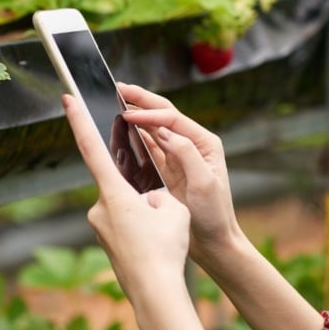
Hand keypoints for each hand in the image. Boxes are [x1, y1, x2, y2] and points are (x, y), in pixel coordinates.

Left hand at [62, 94, 190, 303]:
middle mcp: (99, 208)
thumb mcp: (173, 209)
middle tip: (162, 217)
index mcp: (113, 192)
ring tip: (163, 237)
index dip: (79, 121)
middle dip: (144, 191)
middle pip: (122, 184)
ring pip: (127, 207)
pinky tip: (157, 246)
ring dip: (146, 215)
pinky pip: (127, 226)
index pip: (91, 148)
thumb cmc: (164, 249)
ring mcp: (100, 228)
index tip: (68, 100)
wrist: (155, 294)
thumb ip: (158, 195)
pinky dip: (143, 230)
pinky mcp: (107, 243)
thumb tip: (148, 201)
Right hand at [117, 83, 242, 265]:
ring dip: (134, 116)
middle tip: (118, 88)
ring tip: (114, 104)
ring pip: (151, 129)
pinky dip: (133, 138)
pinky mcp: (166, 170)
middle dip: (140, 100)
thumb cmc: (214, 214)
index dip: (149, 112)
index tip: (128, 114)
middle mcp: (191, 144)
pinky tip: (119, 131)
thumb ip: (186, 154)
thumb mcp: (204, 183)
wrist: (213, 241)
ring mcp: (177, 156)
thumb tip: (164, 131)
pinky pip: (146, 148)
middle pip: (162, 114)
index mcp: (204, 143)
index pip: (172, 118)